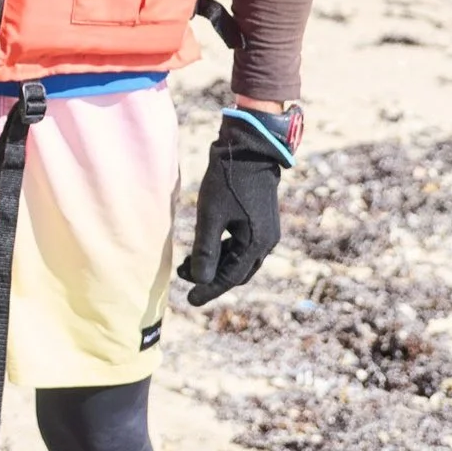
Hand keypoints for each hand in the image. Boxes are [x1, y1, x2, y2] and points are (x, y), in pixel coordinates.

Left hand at [176, 108, 295, 306]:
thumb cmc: (228, 181)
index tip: (190, 300)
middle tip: (184, 280)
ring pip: (238, 259)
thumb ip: (206, 250)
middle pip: (237, 272)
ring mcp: (265, 231)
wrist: (248, 150)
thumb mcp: (211, 216)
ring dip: (215, 264)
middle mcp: (266, 242)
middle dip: (211, 279)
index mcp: (258, 244)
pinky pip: (241, 246)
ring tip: (186, 263)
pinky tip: (203, 247)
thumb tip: (199, 279)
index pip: (231, 278)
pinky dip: (222, 251)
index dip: (209, 289)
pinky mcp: (259, 221)